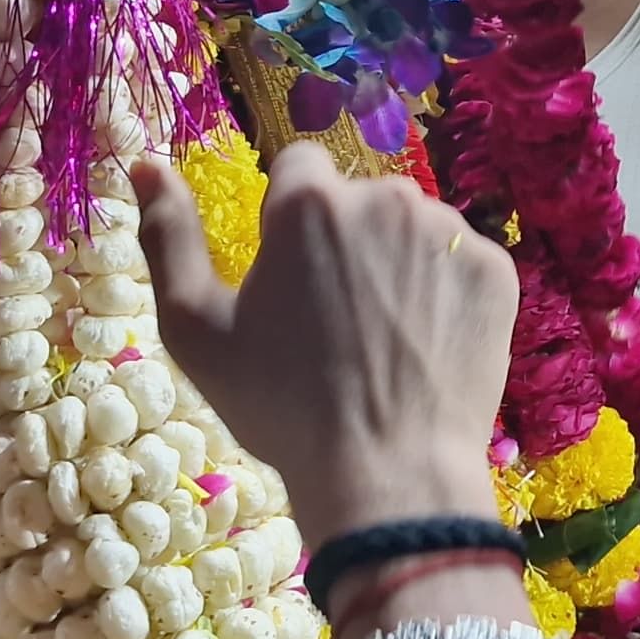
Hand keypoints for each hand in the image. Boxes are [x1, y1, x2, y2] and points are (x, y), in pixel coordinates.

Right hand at [135, 141, 515, 546]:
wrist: (390, 474)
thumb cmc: (281, 406)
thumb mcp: (195, 329)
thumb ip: (167, 236)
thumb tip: (144, 164)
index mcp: (310, 202)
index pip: (298, 169)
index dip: (289, 222)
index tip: (291, 281)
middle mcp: (386, 196)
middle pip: (358, 200)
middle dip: (345, 241)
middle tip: (335, 323)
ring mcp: (450, 231)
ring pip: (412, 228)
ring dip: (396, 264)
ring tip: (383, 341)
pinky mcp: (495, 270)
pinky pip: (460, 261)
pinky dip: (444, 293)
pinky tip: (425, 348)